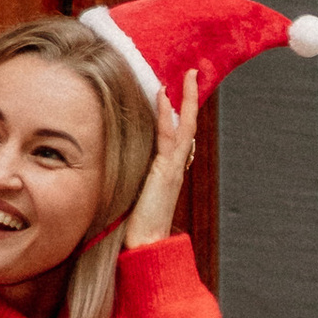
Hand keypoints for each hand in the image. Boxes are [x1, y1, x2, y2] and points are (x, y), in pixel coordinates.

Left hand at [123, 69, 199, 250]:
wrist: (145, 244)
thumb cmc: (136, 222)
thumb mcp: (138, 191)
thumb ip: (136, 174)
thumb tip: (124, 161)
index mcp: (170, 169)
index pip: (179, 134)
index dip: (180, 112)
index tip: (177, 92)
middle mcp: (176, 166)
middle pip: (189, 124)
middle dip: (192, 98)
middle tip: (193, 73)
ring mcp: (174, 168)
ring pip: (185, 127)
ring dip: (187, 99)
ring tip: (188, 76)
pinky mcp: (166, 172)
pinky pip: (168, 138)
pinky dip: (167, 115)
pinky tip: (163, 96)